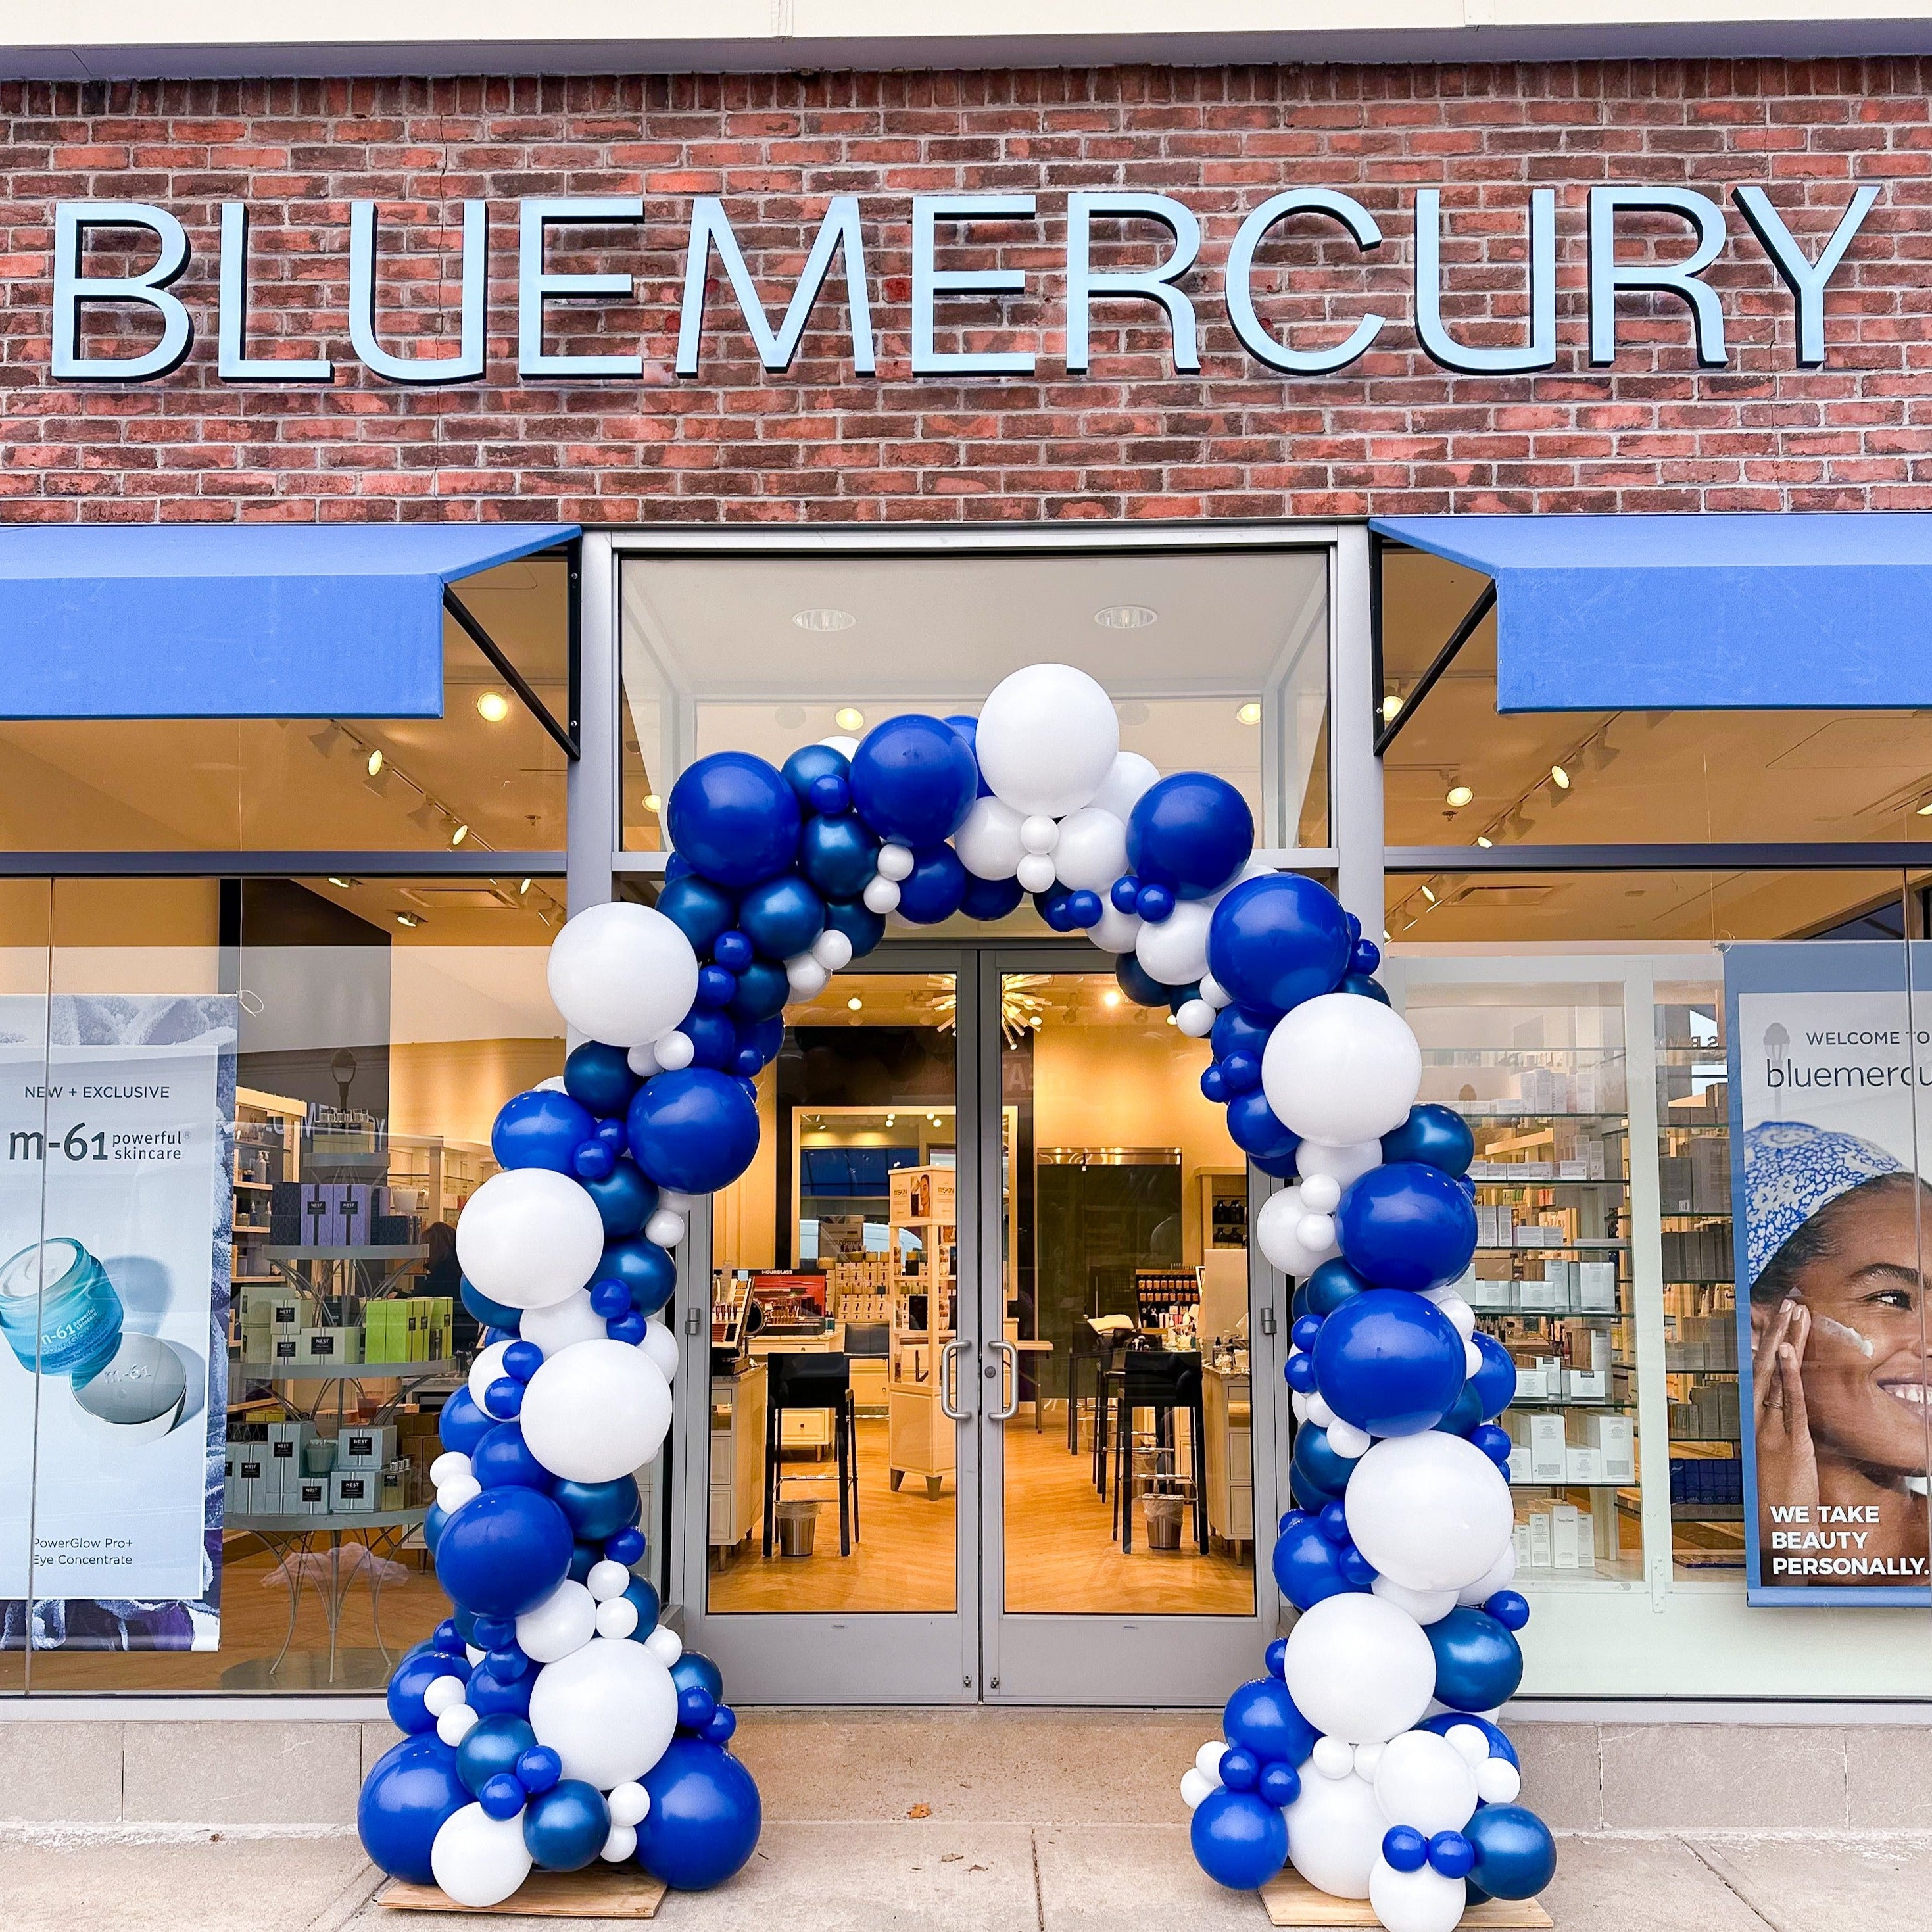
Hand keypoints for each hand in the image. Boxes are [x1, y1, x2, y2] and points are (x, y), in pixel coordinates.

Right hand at [1753, 1299, 1816, 1517]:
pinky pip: (1789, 1401)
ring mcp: (1772, 1429)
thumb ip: (1775, 1438)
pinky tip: (1789, 1349)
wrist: (1776, 1538)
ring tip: (1795, 1311)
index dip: (1770, 1345)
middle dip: (1777, 1331)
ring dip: (1786, 1340)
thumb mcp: (1772, 1466)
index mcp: (1755, 1425)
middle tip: (1787, 1302)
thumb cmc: (1777, 1507)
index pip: (1762, 1375)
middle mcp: (1758, 1421)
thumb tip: (1783, 1421)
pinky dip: (1788, 1374)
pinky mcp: (1790, 1441)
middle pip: (1766, 1366)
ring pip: (1776, 1375)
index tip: (1779, 1320)